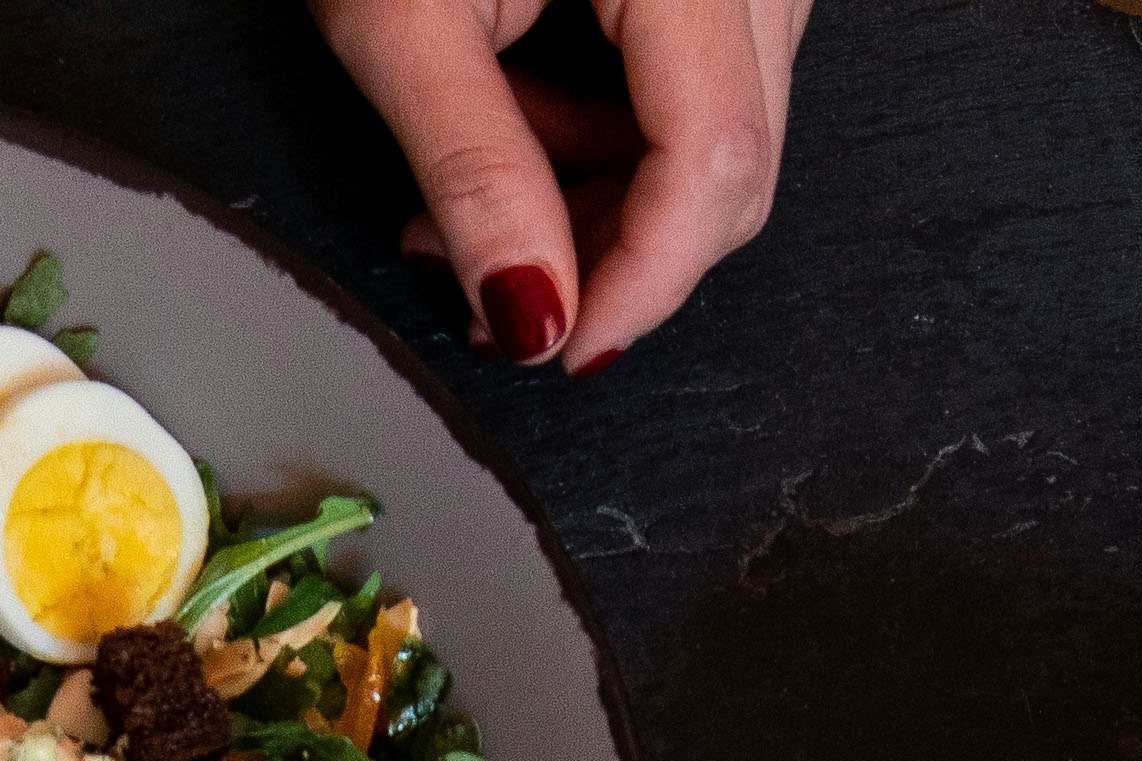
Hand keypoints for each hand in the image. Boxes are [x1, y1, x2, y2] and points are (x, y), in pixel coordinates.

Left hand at [317, 0, 806, 367]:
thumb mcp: (402, 21)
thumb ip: (475, 172)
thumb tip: (534, 312)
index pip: (717, 156)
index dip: (642, 278)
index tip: (560, 347)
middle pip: (739, 157)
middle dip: (618, 250)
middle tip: (494, 288)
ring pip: (724, 130)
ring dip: (608, 196)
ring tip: (472, 193)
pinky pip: (701, 83)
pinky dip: (612, 135)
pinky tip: (521, 122)